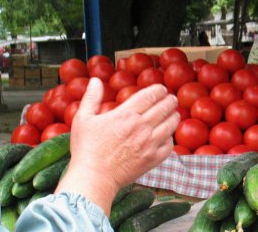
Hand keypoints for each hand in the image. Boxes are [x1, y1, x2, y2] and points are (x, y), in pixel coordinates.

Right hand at [55, 78, 178, 213]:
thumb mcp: (83, 119)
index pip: (150, 95)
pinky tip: (167, 136)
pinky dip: (170, 139)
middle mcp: (141, 127)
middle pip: (165, 107)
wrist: (94, 178)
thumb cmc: (86, 149)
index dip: (159, 90)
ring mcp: (149, 144)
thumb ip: (91, 97)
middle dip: (170, 100)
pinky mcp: (153, 159)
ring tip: (173, 114)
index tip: (161, 89)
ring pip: (171, 124)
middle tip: (171, 99)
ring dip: (174, 116)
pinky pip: (170, 145)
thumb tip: (96, 80)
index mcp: (126, 114)